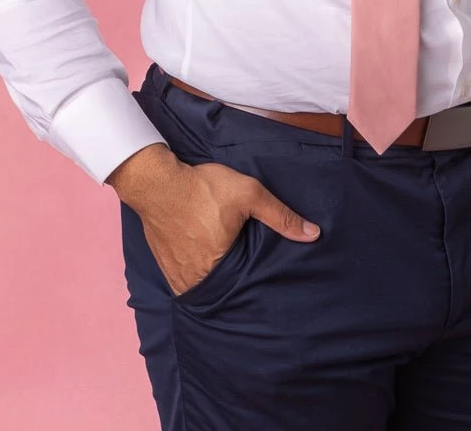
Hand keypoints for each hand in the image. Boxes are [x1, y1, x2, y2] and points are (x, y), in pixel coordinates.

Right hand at [130, 155, 320, 298]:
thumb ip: (280, 216)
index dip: (254, 282)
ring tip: (227, 270)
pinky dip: (195, 274)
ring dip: (214, 281)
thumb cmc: (202, 188)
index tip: (263, 279)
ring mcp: (176, 275)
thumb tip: (313, 234)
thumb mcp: (248, 194)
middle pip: (223, 289)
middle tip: (246, 273)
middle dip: (235, 284)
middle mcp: (195, 280)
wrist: (156, 182)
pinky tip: (203, 261)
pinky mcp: (165, 266)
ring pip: (203, 286)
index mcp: (218, 270)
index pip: (244, 287)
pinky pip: (184, 279)